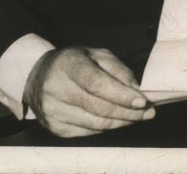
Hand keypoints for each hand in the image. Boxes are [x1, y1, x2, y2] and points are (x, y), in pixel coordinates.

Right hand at [24, 45, 154, 137]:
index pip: (96, 83)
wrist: (37, 78)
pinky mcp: (55, 129)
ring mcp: (53, 112)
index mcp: (68, 64)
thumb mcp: (95, 54)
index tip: (142, 101)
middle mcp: (56, 88)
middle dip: (128, 112)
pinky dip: (106, 128)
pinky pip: (89, 132)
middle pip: (99, 107)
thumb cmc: (73, 63)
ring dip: (121, 122)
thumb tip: (136, 89)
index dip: (120, 94)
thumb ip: (117, 69)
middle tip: (148, 112)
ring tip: (138, 117)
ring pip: (96, 124)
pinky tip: (116, 120)